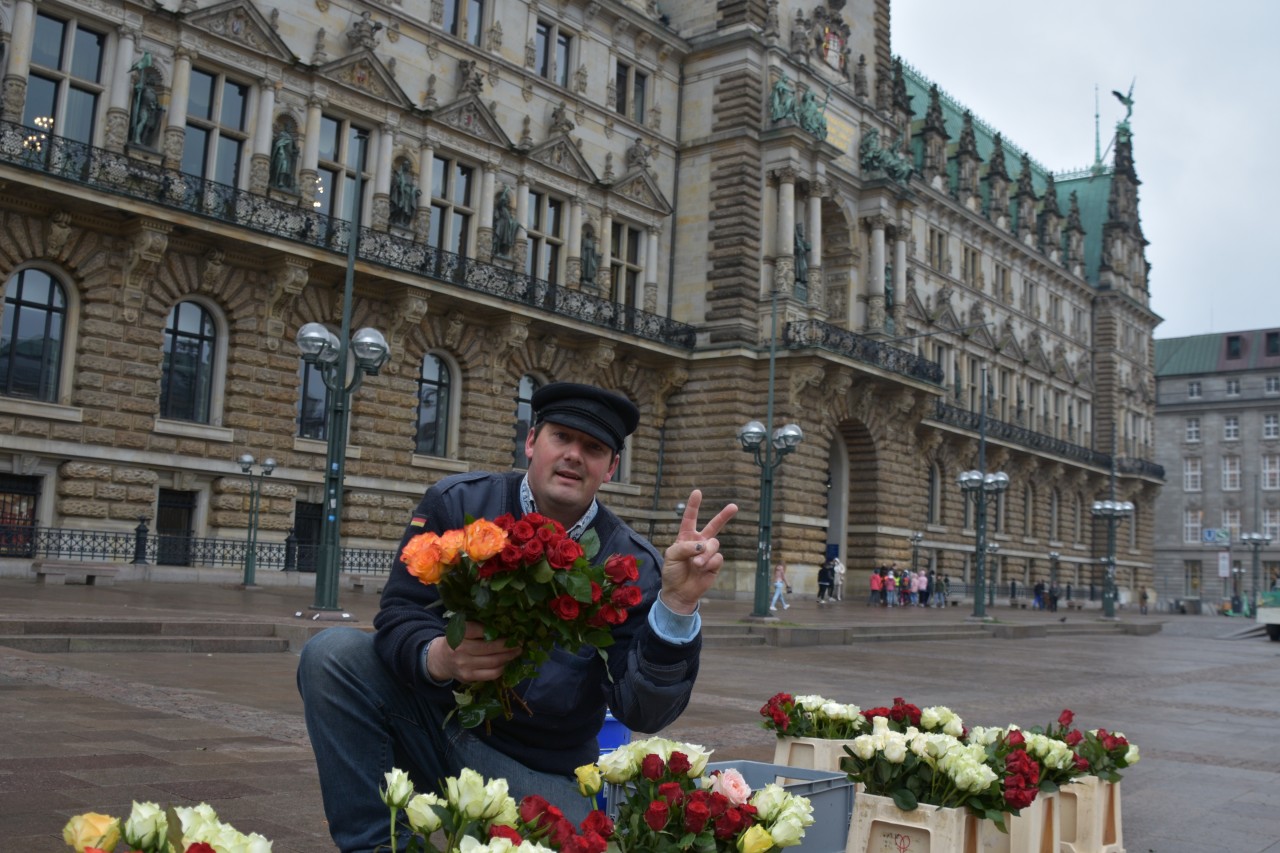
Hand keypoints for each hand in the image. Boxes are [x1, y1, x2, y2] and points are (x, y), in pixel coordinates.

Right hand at [425, 621, 521, 683]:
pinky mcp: (468, 677)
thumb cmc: (458, 640)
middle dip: (508, 645)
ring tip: (517, 652)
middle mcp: (460, 649)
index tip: (512, 629)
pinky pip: (491, 674)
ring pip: (493, 662)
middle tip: (520, 642)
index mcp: (459, 633)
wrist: (441, 659)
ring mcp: (464, 664)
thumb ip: (478, 626)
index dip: (497, 630)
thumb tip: (505, 624)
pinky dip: (502, 668)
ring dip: (508, 657)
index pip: (479, 629)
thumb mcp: (462, 629)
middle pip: (490, 647)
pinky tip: (507, 662)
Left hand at [661, 489, 737, 614]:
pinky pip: (717, 558)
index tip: (697, 492)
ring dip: (705, 554)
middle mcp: (699, 542)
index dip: (694, 505)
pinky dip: (709, 563)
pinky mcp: (715, 564)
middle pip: (714, 526)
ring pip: (714, 544)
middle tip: (734, 506)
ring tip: (696, 564)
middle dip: (724, 516)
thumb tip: (704, 545)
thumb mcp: (672, 556)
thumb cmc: (672, 572)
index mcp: (686, 537)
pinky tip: (702, 570)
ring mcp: (708, 553)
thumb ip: (686, 547)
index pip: (690, 518)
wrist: (679, 592)